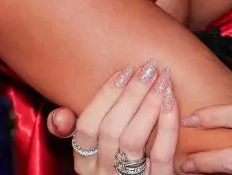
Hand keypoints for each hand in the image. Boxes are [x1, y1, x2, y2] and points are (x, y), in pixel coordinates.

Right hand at [56, 61, 179, 174]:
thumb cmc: (121, 165)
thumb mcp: (95, 153)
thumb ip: (75, 131)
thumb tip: (60, 116)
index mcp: (85, 164)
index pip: (86, 127)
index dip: (105, 96)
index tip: (125, 71)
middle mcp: (103, 174)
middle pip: (110, 129)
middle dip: (131, 93)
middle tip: (148, 67)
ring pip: (132, 140)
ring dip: (149, 104)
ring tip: (162, 79)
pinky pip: (161, 154)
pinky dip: (167, 124)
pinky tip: (172, 101)